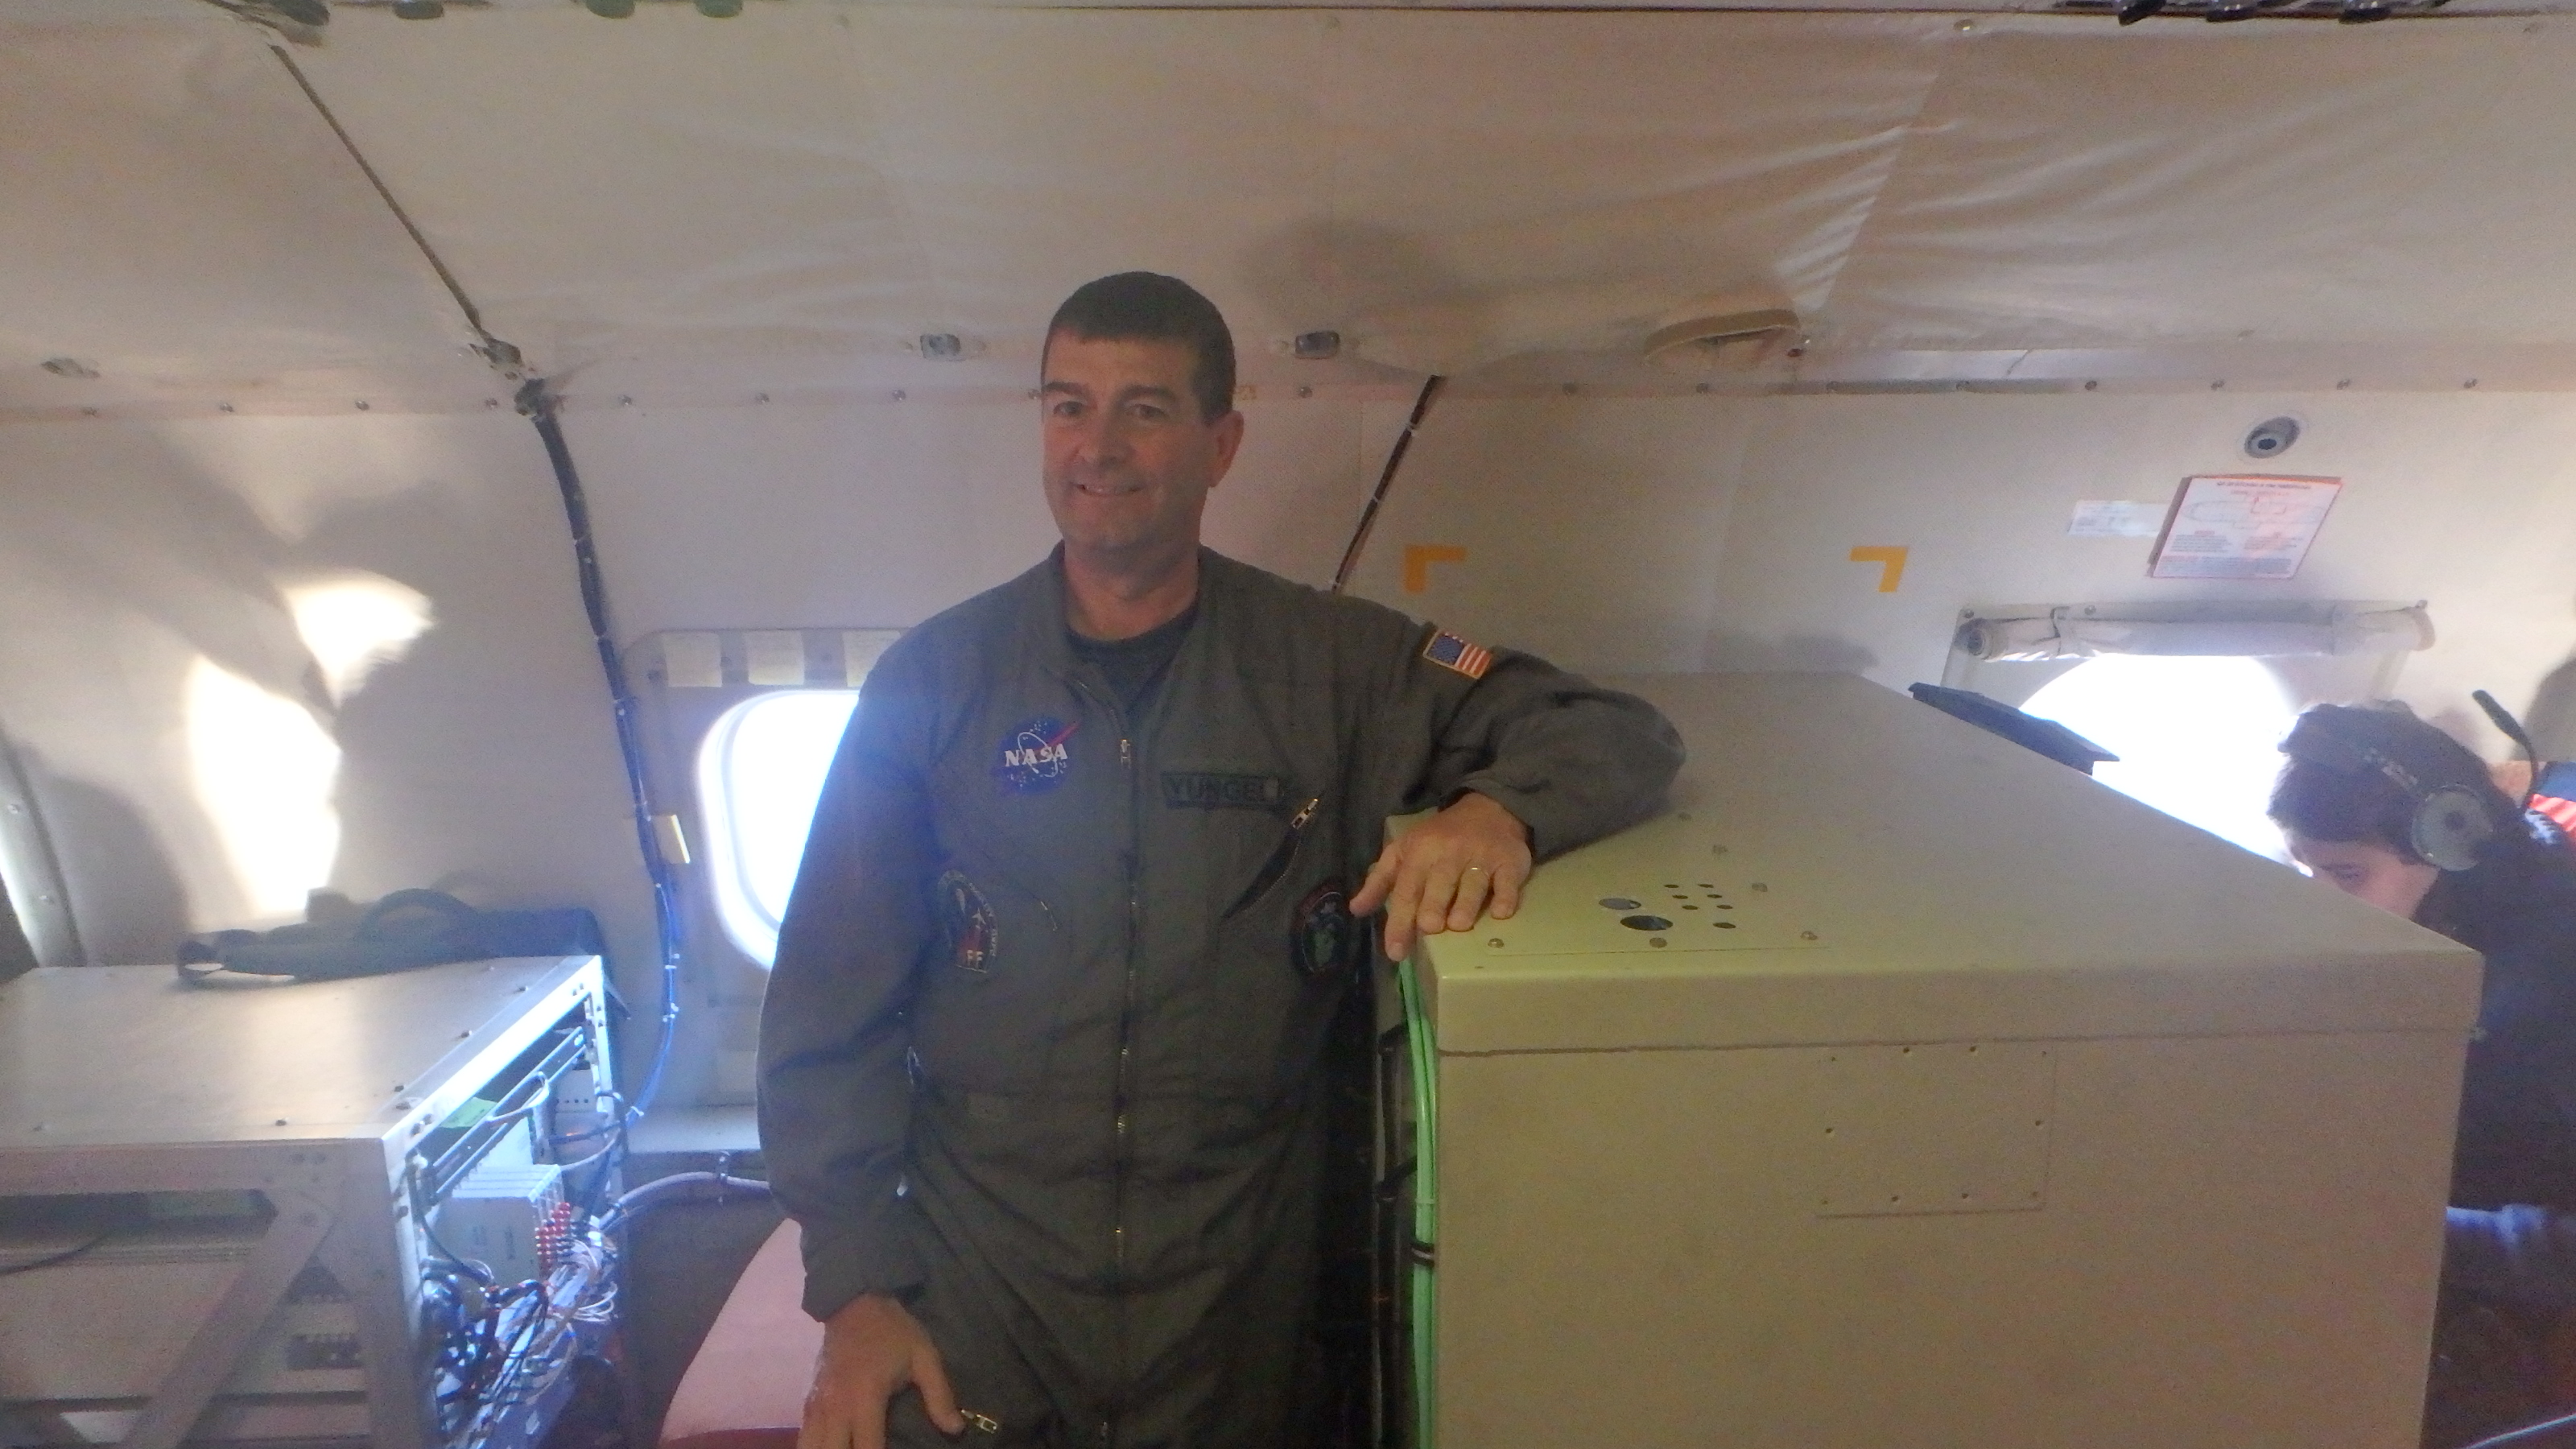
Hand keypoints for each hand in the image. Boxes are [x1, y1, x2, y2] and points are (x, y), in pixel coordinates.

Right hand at [799, 1292, 963, 1448]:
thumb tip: (956, 1430)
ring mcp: (818, 1404)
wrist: (855, 1301)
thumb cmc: (893, 1330)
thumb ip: (939, 1395)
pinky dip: (814, 1444)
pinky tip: (830, 1446)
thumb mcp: (924, 1357)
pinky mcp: (809, 1399)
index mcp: (865, 1399)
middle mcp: (836, 1407)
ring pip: (810, 1447)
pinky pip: (804, 1434)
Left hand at [1351, 791, 1533, 960]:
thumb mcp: (1404, 852)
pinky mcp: (1509, 861)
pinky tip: (1501, 913)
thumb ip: (1380, 881)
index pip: (1406, 890)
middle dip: (1433, 905)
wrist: (1487, 809)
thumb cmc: (1439, 838)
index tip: (1395, 951)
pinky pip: (1508, 881)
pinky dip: (1505, 897)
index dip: (1399, 921)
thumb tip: (1356, 909)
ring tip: (1459, 925)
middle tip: (1429, 928)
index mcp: (1420, 853)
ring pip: (1473, 882)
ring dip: (1466, 904)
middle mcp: (1449, 854)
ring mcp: (1481, 857)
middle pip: (1439, 884)